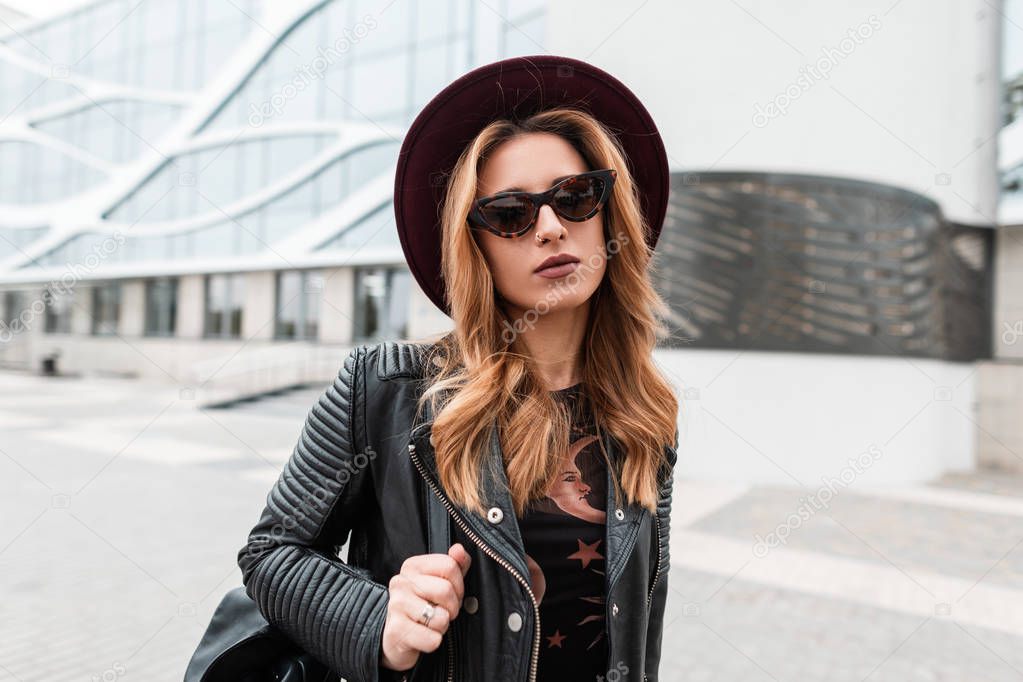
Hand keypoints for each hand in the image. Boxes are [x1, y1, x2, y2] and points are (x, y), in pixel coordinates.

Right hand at [379, 542, 471, 670]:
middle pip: (446, 590)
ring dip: (442, 626)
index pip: (450, 566)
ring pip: (441, 617)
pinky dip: (433, 641)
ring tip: (430, 624)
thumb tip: (458, 549)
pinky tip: (422, 636)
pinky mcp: (396, 631)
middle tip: (442, 612)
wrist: (397, 637)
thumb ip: (455, 564)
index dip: (458, 585)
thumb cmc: (423, 606)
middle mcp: (400, 582)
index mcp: (412, 566)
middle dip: (452, 607)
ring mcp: (396, 606)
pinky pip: (433, 639)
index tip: (451, 594)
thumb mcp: (440, 582)